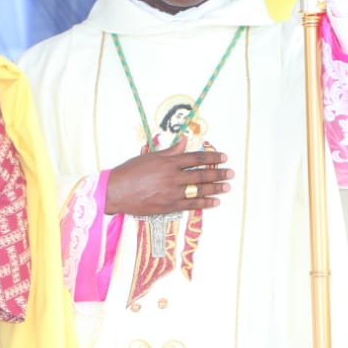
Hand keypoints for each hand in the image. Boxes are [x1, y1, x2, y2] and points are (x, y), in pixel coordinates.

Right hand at [105, 136, 232, 215]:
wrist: (116, 191)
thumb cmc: (131, 171)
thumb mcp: (150, 157)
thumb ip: (170, 151)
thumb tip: (185, 141)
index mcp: (169, 162)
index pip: (196, 158)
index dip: (212, 158)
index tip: (224, 158)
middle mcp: (173, 177)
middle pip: (202, 175)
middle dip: (218, 173)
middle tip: (231, 173)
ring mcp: (172, 193)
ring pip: (200, 190)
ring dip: (215, 188)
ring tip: (227, 186)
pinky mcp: (170, 206)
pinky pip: (192, 204)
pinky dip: (205, 203)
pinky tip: (215, 202)